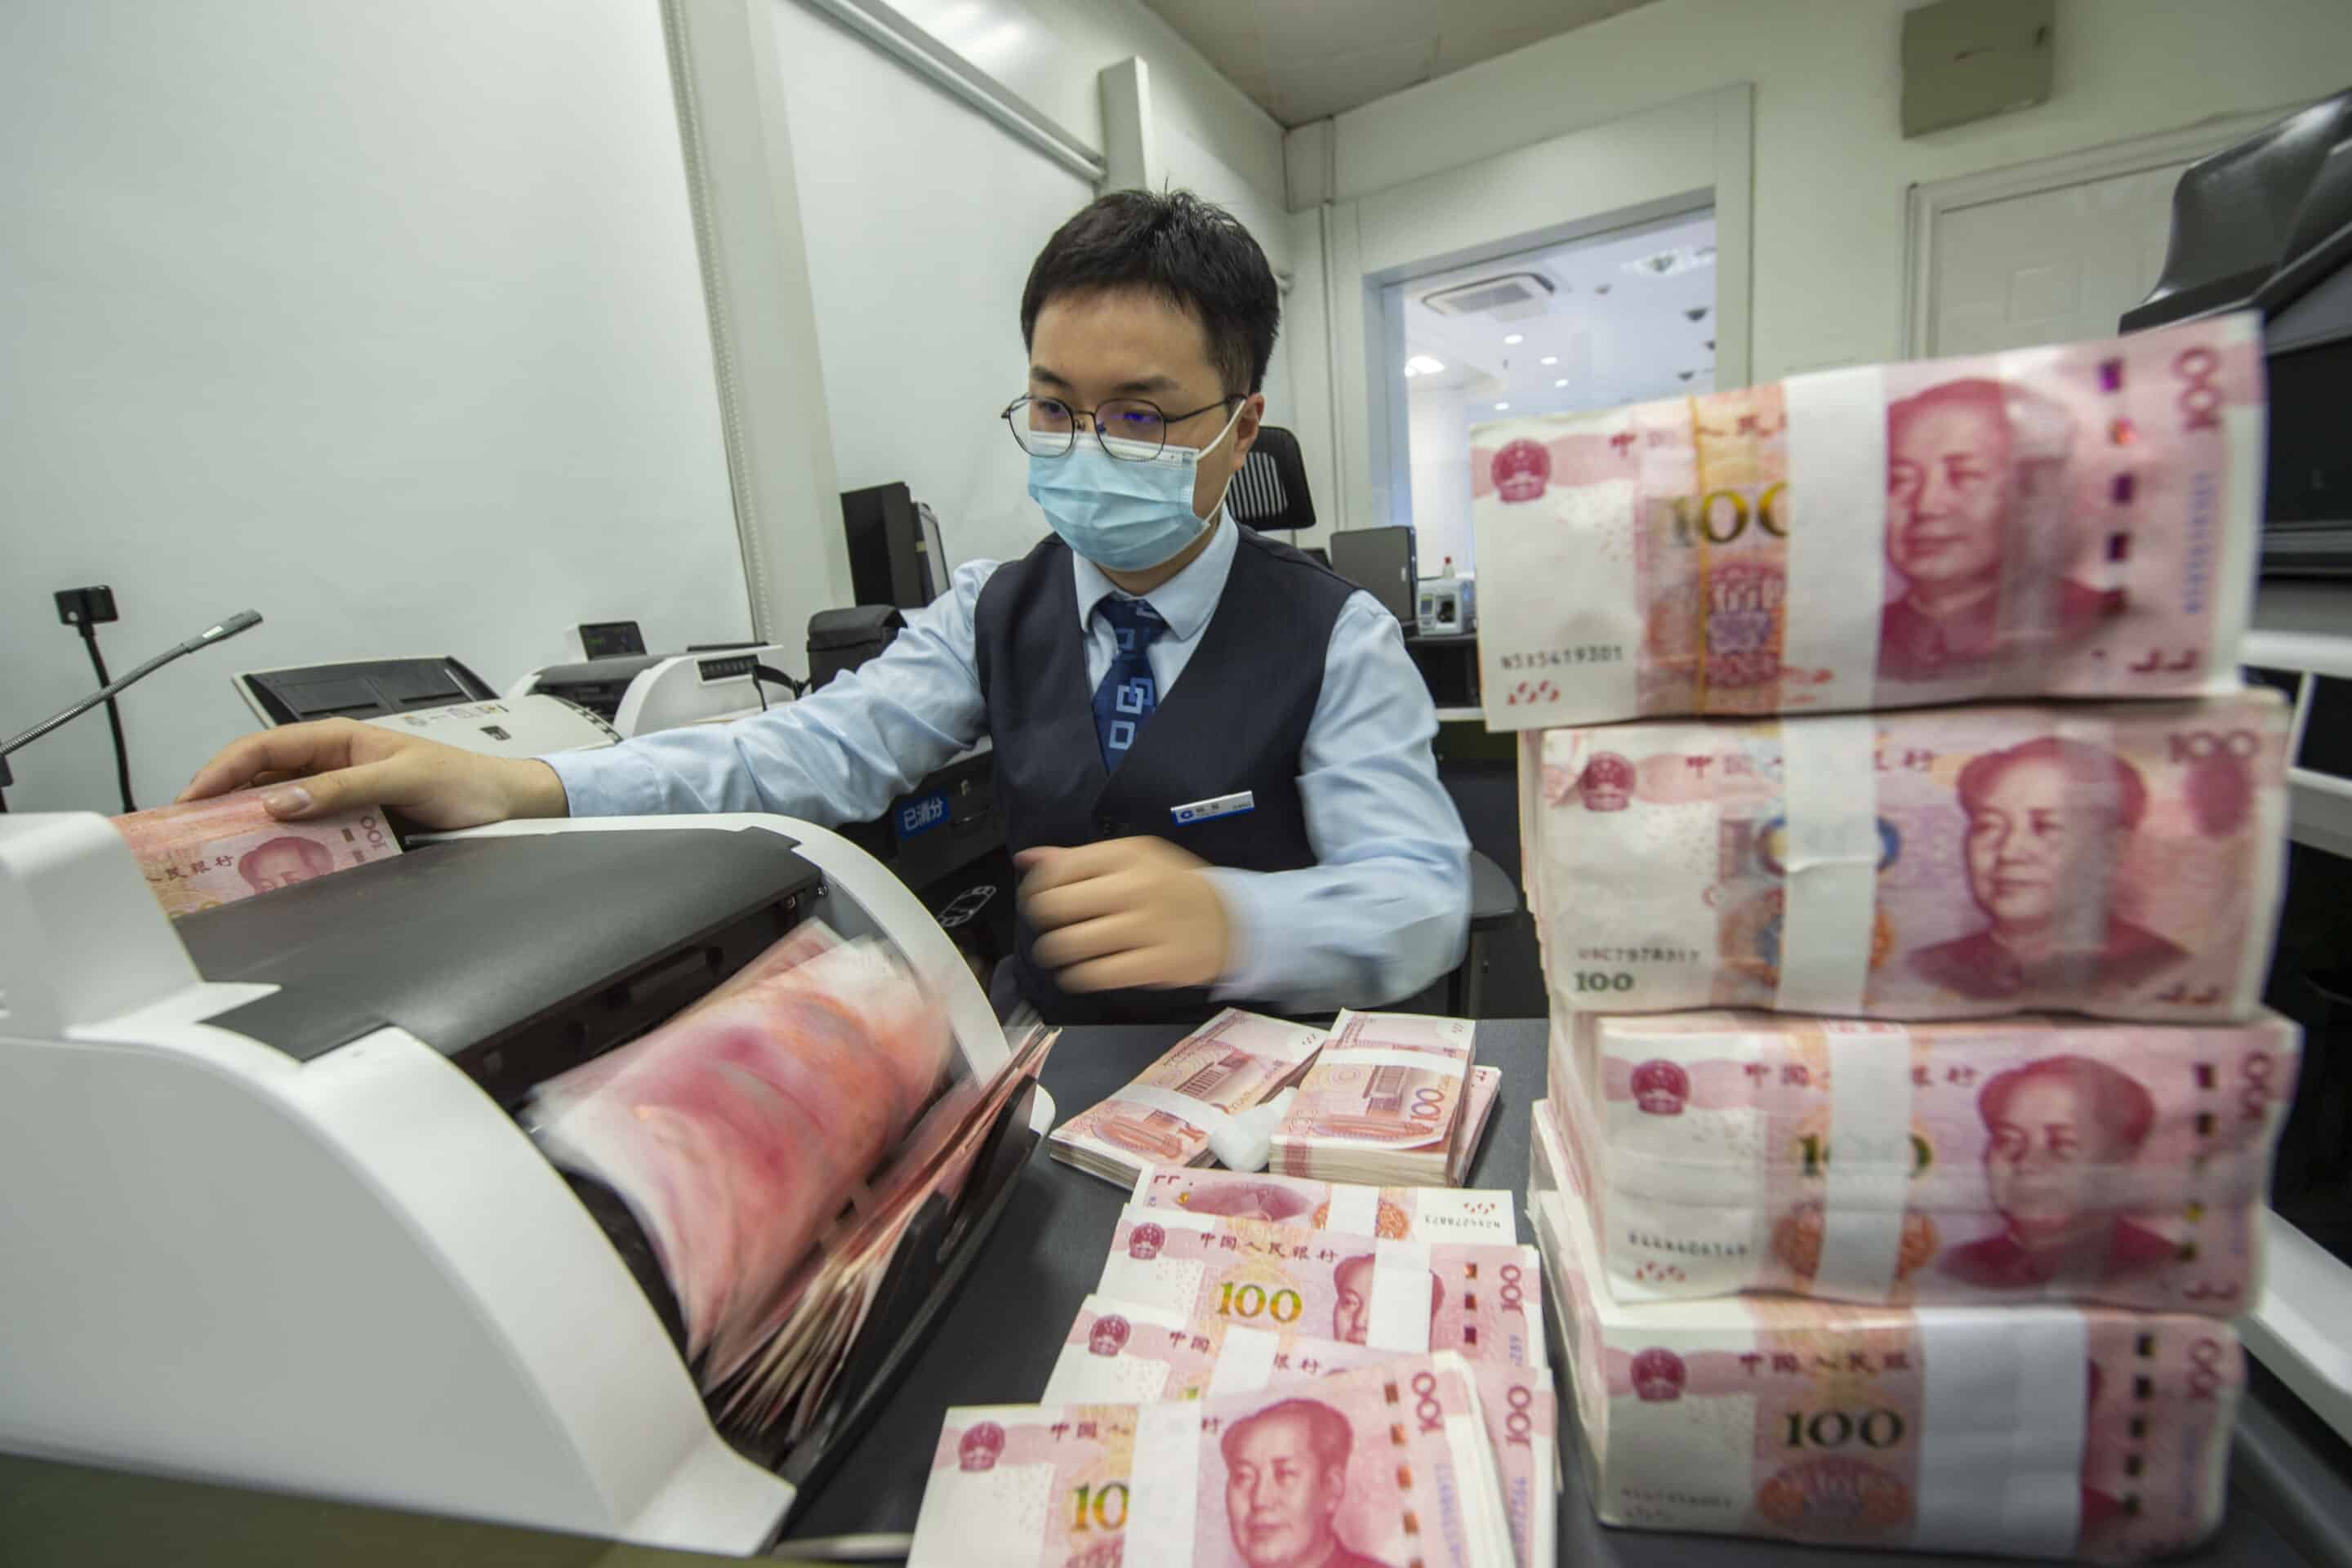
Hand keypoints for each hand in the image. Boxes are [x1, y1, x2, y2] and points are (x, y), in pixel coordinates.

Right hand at [176, 717, 567, 828]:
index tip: (190, 800)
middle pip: (260, 780)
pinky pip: (308, 833)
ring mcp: (340, 796)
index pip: (262, 747)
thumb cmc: (464, 780)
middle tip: (187, 836)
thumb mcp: (404, 778)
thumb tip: (283, 800)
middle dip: (221, 802)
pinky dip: (284, 847)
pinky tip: (267, 865)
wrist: (504, 805)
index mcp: (337, 740)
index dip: (220, 771)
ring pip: (279, 810)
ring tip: (215, 855)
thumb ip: (345, 787)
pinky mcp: (353, 825)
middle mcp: (331, 765)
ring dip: (249, 828)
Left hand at [1018, 837, 1231, 991]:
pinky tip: (1079, 972)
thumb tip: (1027, 858)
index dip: (1036, 888)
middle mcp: (1134, 888)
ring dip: (1054, 952)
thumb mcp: (1134, 857)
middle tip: (1051, 926)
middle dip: (1042, 920)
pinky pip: (1095, 976)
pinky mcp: (1154, 964)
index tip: (1041, 899)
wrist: (1233, 921)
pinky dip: (1076, 977)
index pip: (1055, 870)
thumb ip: (1079, 858)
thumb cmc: (1174, 887)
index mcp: (1125, 857)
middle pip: (1055, 907)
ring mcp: (1146, 928)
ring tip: (1061, 952)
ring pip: (1069, 945)